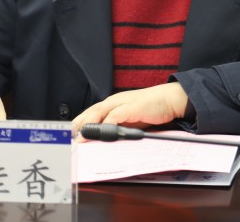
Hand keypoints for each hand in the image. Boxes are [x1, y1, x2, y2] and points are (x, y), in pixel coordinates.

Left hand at [71, 82, 188, 137]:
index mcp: (112, 104)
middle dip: (80, 124)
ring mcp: (123, 103)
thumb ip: (117, 128)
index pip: (91, 113)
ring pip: (101, 111)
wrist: (169, 99)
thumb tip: (103, 141)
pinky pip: (118, 115)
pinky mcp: (133, 107)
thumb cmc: (149, 110)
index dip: (79, 123)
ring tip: (82, 136)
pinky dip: (109, 123)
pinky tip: (103, 131)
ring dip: (90, 124)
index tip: (70, 136)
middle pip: (92, 111)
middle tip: (70, 137)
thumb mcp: (130, 120)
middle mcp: (115, 102)